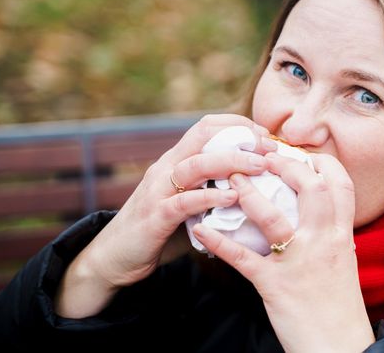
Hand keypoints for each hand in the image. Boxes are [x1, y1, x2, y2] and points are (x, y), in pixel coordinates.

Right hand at [55, 114, 275, 316]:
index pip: (206, 127)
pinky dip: (210, 197)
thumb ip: (211, 191)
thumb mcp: (187, 203)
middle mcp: (165, 168)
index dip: (238, 125)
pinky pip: (184, 201)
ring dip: (232, 162)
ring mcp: (159, 191)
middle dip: (241, 138)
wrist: (113, 258)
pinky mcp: (155, 217)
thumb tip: (252, 189)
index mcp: (175, 161)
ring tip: (260, 166)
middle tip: (270, 149)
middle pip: (203, 137)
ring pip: (196, 164)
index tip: (265, 136)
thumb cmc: (158, 230)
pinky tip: (232, 196)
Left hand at [192, 152, 374, 351]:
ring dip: (248, 194)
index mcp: (341, 235)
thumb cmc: (339, 305)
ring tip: (228, 178)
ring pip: (274, 218)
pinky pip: (243, 259)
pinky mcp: (276, 285)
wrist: (339, 347)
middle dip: (286, 165)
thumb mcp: (342, 261)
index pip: (341, 184)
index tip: (301, 152)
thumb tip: (316, 210)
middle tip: (262, 157)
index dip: (321, 162)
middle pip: (311, 188)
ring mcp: (299, 262)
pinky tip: (201, 230)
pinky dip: (220, 242)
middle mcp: (324, 242)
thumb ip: (330, 233)